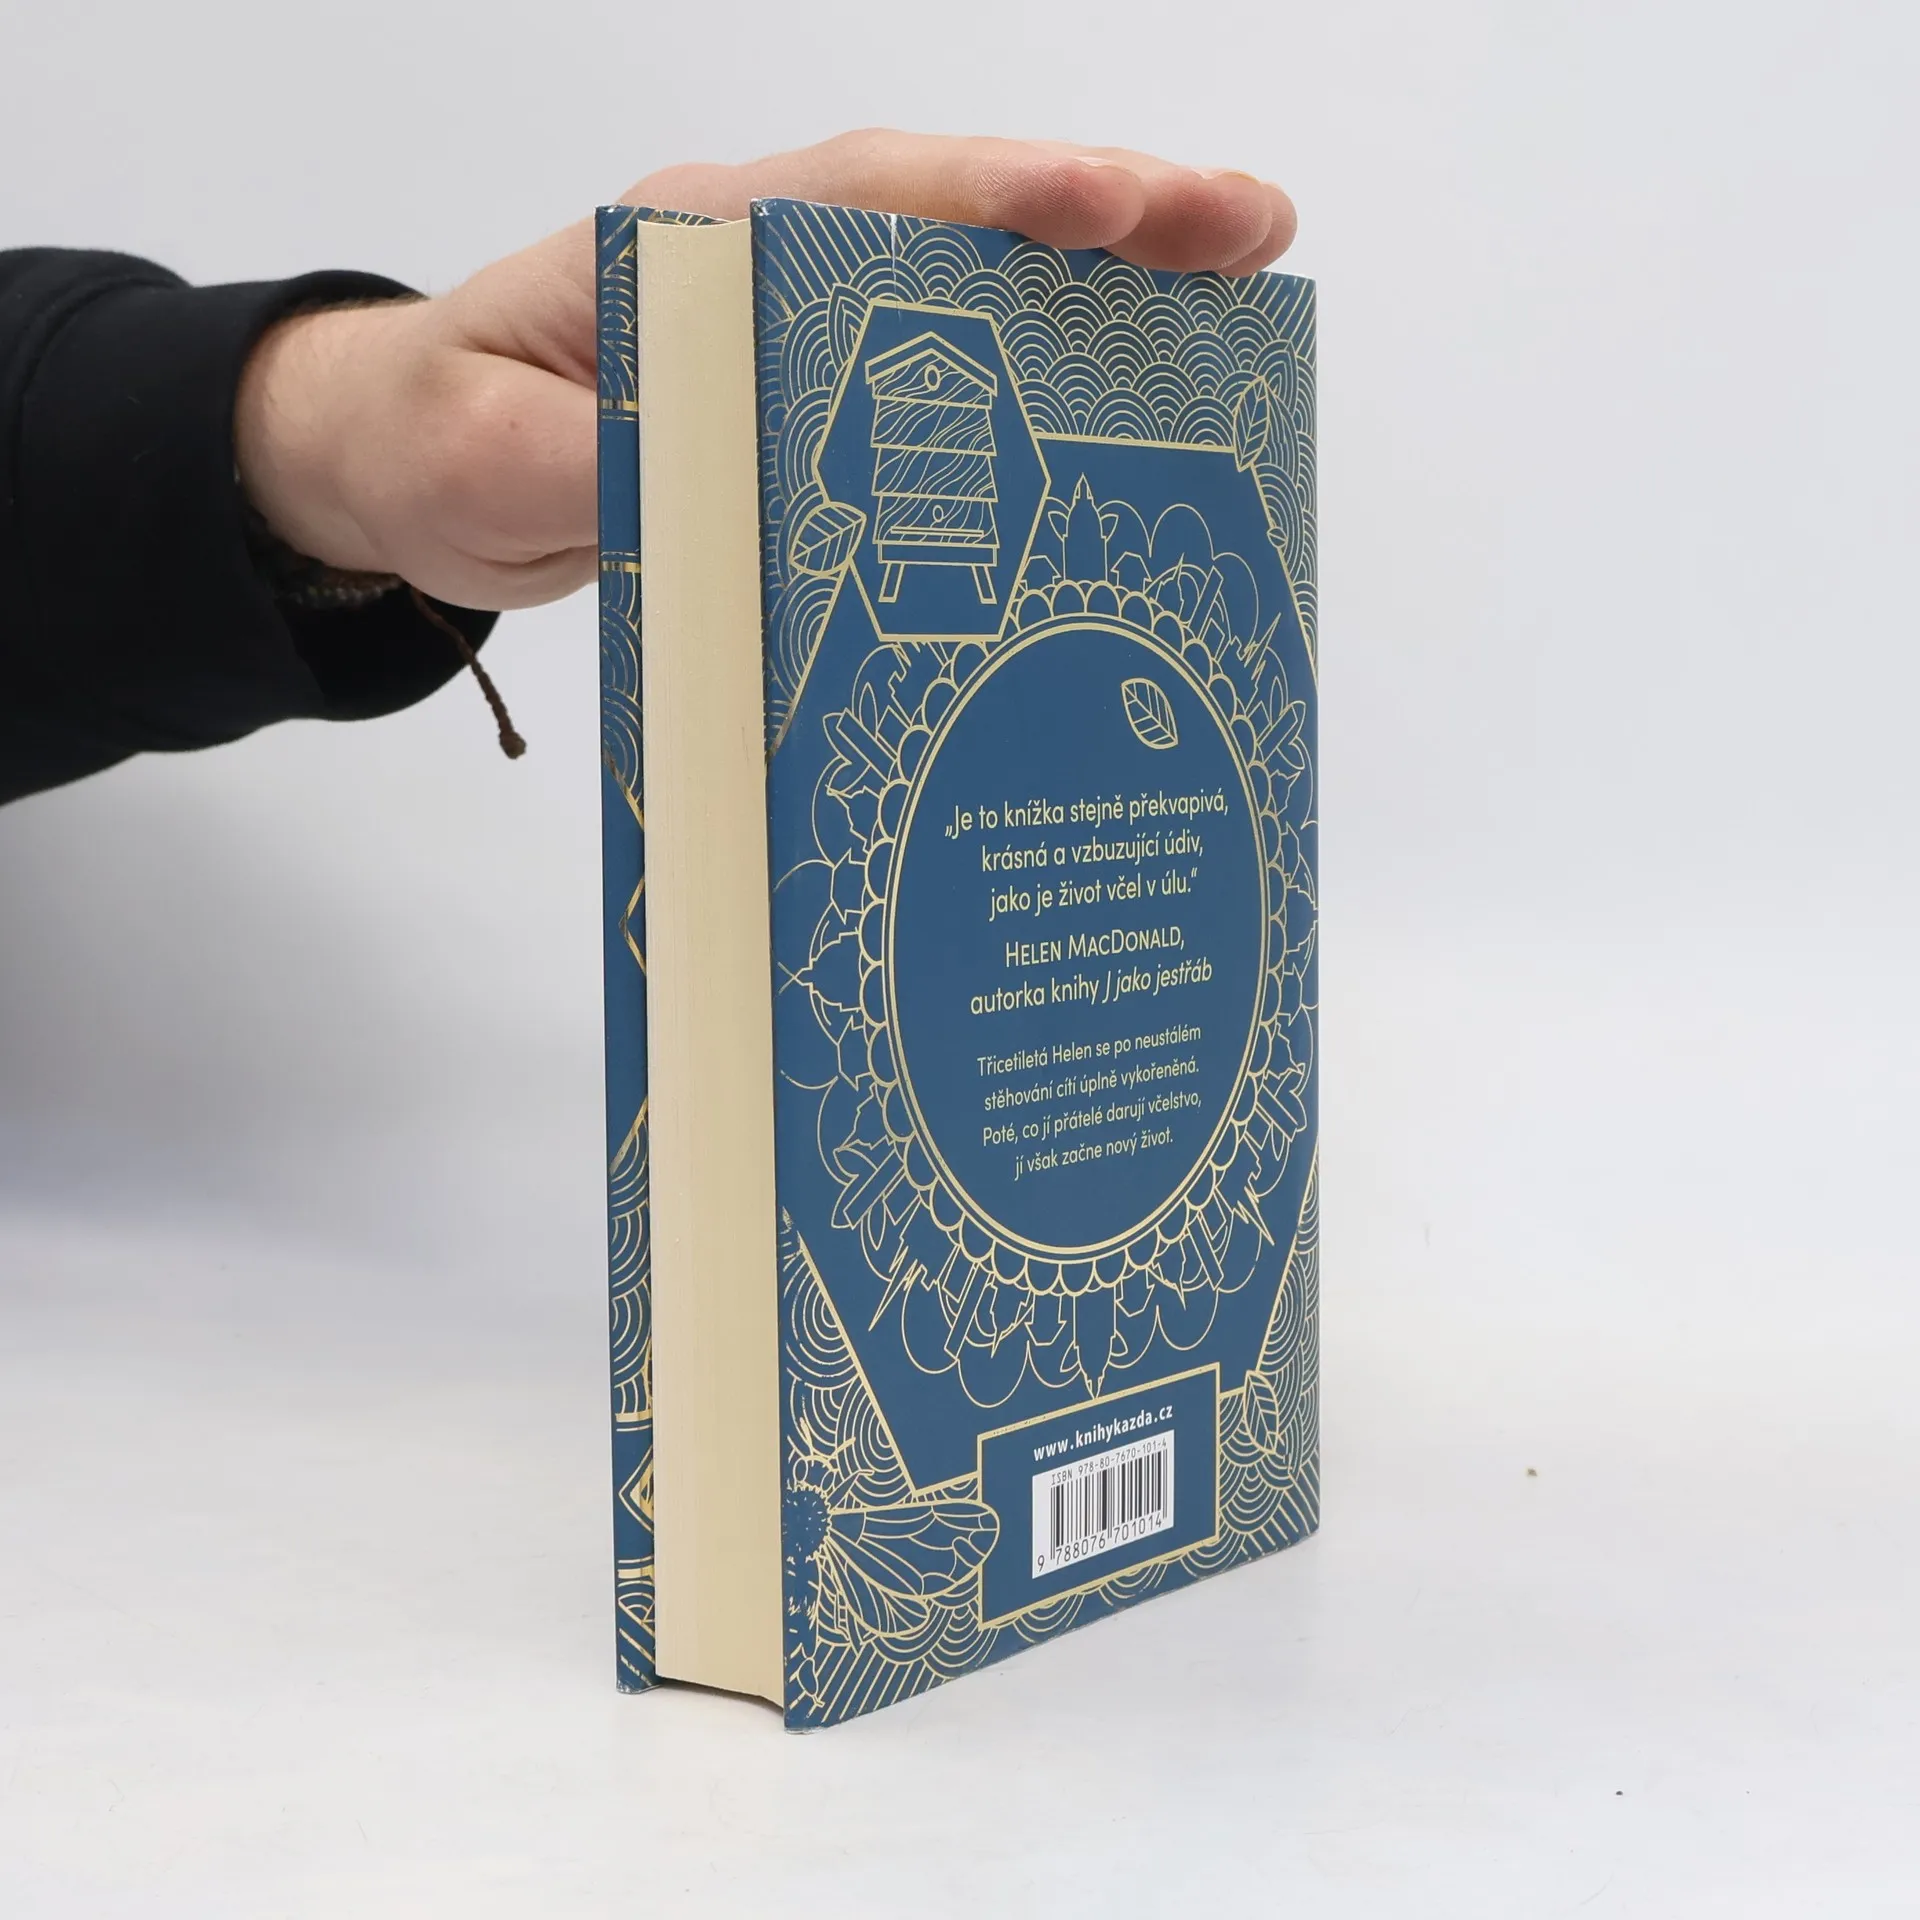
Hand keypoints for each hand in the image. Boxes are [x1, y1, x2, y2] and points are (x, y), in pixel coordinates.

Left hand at [235, 131, 1297, 612]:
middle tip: (1250, 226)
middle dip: (1110, 218)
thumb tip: (715, 478)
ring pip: (977, 290)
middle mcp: (770, 268)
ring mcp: (804, 335)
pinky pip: (953, 378)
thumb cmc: (436, 435)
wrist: (408, 472)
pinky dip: (1047, 377)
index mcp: (695, 244)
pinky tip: (1133, 401)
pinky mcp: (817, 408)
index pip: (866, 198)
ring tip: (1241, 289)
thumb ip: (599, 457)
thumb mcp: (488, 453)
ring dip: (1108, 292)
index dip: (993, 199)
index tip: (1105, 208)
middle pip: (961, 222)